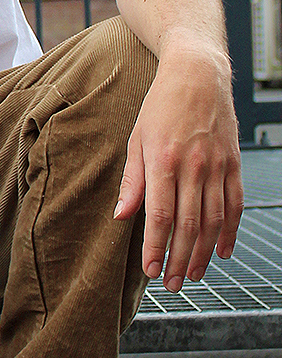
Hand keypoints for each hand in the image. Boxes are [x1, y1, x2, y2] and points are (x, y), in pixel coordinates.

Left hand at [113, 39, 242, 291]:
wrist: (198, 74)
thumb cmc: (161, 104)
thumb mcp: (136, 138)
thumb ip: (132, 181)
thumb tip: (122, 216)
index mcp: (163, 160)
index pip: (161, 216)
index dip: (156, 247)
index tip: (151, 270)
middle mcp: (193, 166)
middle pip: (189, 226)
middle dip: (180, 260)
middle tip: (172, 284)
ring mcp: (217, 166)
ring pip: (214, 221)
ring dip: (204, 253)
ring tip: (194, 275)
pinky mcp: (233, 164)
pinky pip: (235, 205)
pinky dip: (230, 232)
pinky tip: (223, 251)